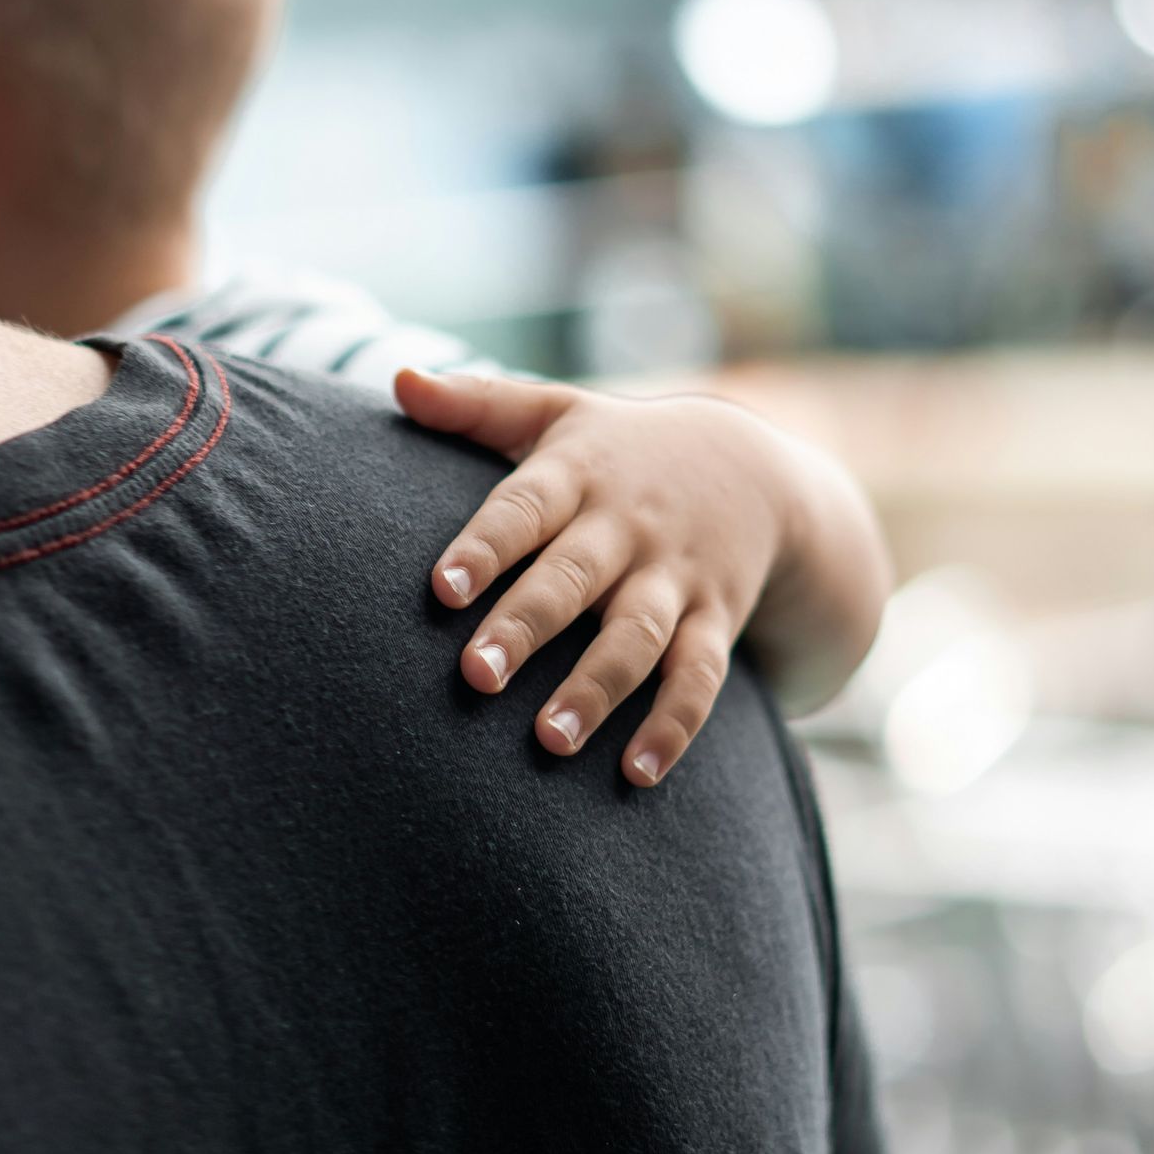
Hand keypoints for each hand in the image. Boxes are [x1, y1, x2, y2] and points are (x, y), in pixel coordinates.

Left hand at [395, 364, 889, 784]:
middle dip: (527, 626)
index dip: (485, 545)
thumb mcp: (558, 412)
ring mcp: (675, 578)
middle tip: (477, 676)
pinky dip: (674, 726)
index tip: (441, 587)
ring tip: (550, 739)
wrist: (756, 470)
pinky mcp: (715, 621)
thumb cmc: (620, 450)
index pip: (524, 507)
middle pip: (573, 578)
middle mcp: (626, 528)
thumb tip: (396, 380)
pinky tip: (637, 774)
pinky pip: (701, 679)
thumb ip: (475, 403)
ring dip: (598, 688)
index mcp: (577, 476)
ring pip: (637, 636)